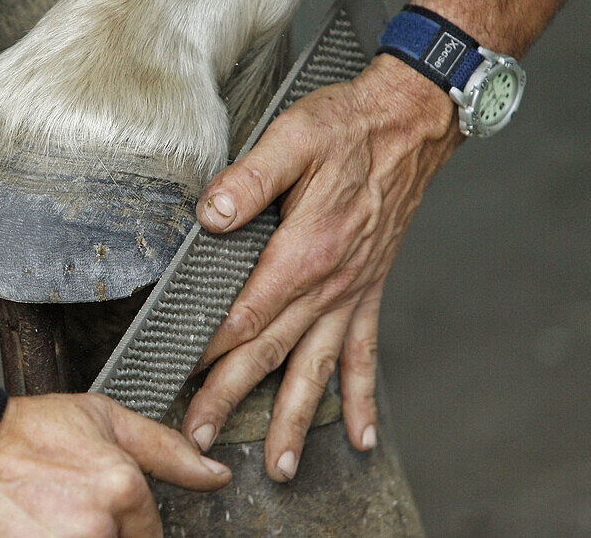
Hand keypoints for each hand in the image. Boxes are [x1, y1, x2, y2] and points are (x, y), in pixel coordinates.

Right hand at [0, 393, 230, 536]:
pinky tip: (22, 530)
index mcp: (119, 488)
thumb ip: (165, 449)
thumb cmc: (16, 436)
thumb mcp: (98, 419)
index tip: (86, 513)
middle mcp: (94, 529)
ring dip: (63, 537)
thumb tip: (216, 474)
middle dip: (92, 536)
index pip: (148, 537)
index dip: (119, 527)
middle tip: (54, 515)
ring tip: (36, 522)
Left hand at [180, 54, 460, 480]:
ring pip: (318, 369)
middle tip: (199, 440)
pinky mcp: (368, 291)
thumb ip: (248, 180)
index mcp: (303, 251)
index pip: (246, 316)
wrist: (410, 125)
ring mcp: (351, 293)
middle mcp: (328, 284)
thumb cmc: (348, 128)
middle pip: (271, 354)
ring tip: (281, 466)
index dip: (210, 350)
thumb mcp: (292, 137)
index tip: (180, 378)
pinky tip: (362, 435)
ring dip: (295, 419)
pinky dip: (362, 397)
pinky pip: (365, 355)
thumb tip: (210, 215)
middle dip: (231, 399)